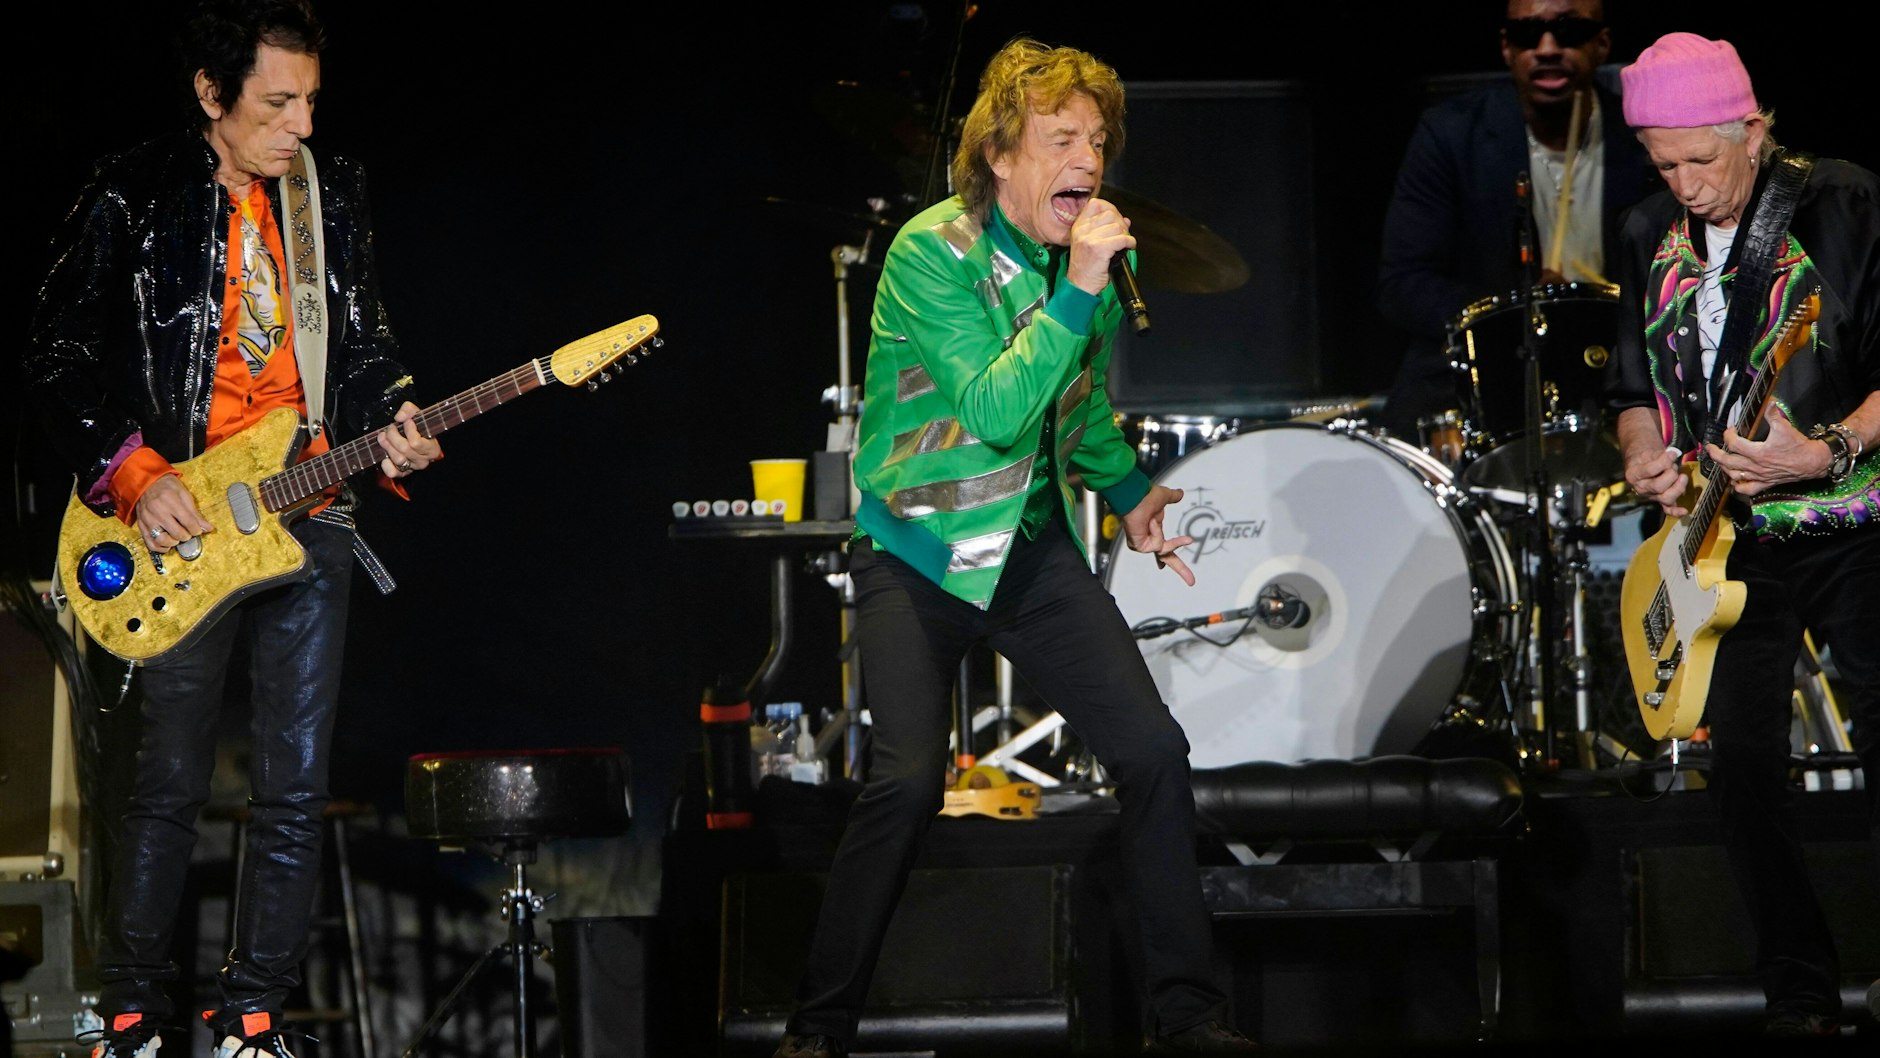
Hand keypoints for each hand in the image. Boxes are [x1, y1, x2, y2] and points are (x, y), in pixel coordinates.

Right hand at [135, 475, 211, 552]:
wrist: (147, 483)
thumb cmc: (168, 487)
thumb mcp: (185, 495)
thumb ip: (195, 513)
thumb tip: (208, 528)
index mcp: (171, 501)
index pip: (188, 522)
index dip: (196, 530)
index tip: (198, 530)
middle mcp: (158, 511)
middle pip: (177, 533)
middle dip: (187, 536)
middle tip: (188, 533)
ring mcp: (148, 519)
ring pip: (162, 540)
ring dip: (174, 543)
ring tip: (178, 538)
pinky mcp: (141, 525)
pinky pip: (150, 543)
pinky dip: (160, 548)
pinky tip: (168, 545)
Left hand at [378, 401, 440, 478]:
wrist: (419, 439)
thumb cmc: (419, 427)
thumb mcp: (418, 414)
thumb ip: (409, 410)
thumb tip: (399, 417)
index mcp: (432, 449)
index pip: (416, 442)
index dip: (408, 430)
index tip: (406, 422)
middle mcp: (423, 461)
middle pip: (404, 449)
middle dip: (393, 435)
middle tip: (390, 428)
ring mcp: (413, 468)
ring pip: (397, 458)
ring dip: (387, 446)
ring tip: (383, 436)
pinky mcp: (403, 473)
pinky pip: (393, 472)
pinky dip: (386, 464)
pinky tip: (385, 456)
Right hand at [1065, 195, 1133, 296]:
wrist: (1080, 286)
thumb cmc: (1086, 267)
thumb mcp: (1090, 243)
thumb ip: (1105, 229)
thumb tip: (1125, 220)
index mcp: (1079, 226)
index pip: (1096, 204)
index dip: (1110, 208)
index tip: (1116, 219)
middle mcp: (1082, 230)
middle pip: (1110, 214)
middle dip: (1121, 223)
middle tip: (1122, 235)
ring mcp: (1089, 239)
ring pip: (1118, 227)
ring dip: (1126, 235)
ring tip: (1124, 244)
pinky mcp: (1099, 249)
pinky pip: (1122, 239)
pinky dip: (1130, 243)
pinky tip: (1129, 247)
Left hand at [1122, 484, 1194, 585]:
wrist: (1135, 497)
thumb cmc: (1144, 496)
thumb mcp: (1164, 497)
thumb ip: (1173, 497)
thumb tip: (1180, 493)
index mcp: (1155, 530)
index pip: (1165, 545)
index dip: (1169, 553)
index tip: (1163, 567)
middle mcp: (1149, 539)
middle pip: (1167, 558)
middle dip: (1181, 569)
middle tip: (1192, 581)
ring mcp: (1144, 544)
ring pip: (1164, 549)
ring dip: (1165, 537)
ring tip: (1152, 521)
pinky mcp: (1140, 547)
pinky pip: (1157, 544)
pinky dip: (1156, 532)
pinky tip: (1148, 523)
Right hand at [1622, 442, 1688, 517]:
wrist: (1642, 462)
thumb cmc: (1645, 457)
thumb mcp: (1648, 452)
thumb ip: (1660, 455)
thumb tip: (1673, 456)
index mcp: (1633, 475)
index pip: (1650, 470)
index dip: (1664, 461)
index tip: (1672, 453)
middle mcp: (1641, 488)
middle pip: (1658, 487)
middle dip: (1671, 474)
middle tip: (1673, 466)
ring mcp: (1651, 496)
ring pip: (1666, 498)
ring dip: (1678, 487)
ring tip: (1682, 477)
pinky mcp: (1660, 500)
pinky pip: (1668, 509)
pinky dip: (1676, 511)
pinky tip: (1684, 511)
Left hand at [1704, 407, 1824, 496]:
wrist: (1813, 462)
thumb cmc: (1798, 446)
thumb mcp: (1785, 427)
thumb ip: (1773, 415)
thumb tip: (1769, 402)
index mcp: (1758, 452)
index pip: (1734, 444)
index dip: (1728, 435)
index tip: (1730, 430)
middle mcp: (1756, 466)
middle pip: (1728, 462)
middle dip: (1715, 454)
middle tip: (1710, 448)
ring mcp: (1760, 476)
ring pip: (1734, 476)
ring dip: (1724, 469)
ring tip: (1720, 462)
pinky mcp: (1766, 483)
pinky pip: (1748, 489)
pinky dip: (1738, 487)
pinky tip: (1734, 482)